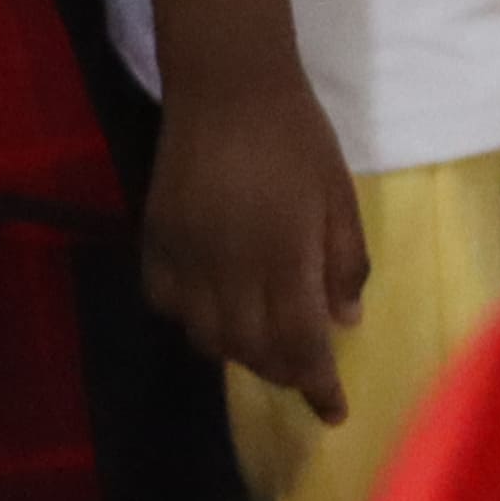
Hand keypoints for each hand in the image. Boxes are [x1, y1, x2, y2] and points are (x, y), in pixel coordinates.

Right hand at [147, 71, 374, 422]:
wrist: (227, 87)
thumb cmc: (299, 139)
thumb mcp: (341, 199)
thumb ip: (344, 264)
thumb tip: (344, 322)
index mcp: (284, 254)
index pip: (300, 341)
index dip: (316, 385)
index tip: (332, 413)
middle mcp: (230, 264)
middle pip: (249, 347)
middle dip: (280, 370)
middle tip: (303, 371)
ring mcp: (186, 253)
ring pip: (205, 333)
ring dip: (237, 349)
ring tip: (260, 342)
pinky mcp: (155, 238)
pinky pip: (166, 301)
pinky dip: (190, 319)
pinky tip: (211, 308)